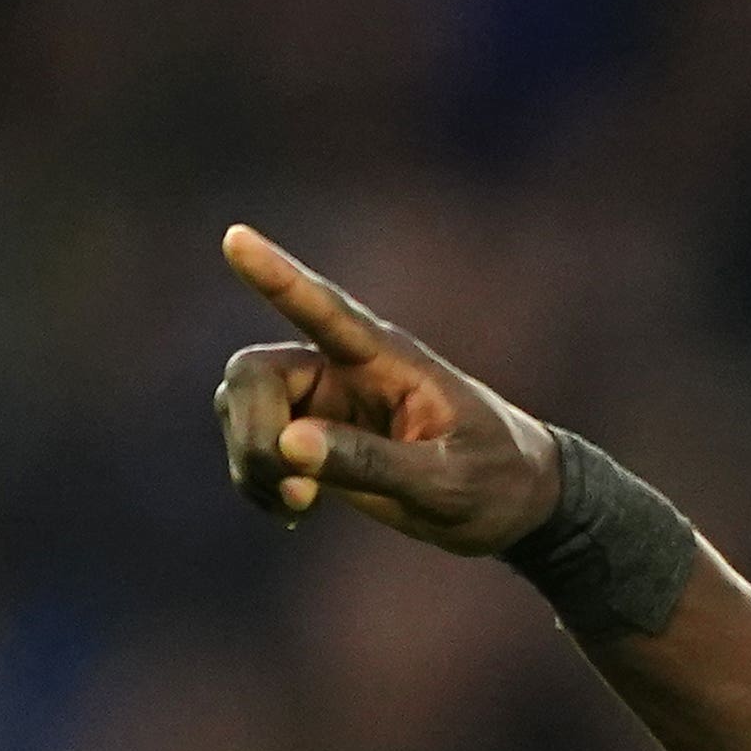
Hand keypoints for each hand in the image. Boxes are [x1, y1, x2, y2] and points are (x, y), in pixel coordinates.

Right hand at [210, 225, 559, 552]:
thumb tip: (290, 445)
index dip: (277, 277)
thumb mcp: (446, 483)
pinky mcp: (311, 436)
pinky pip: (253, 446)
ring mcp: (321, 400)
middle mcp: (343, 369)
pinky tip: (293, 511)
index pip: (326, 310)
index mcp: (387, 360)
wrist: (515, 507)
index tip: (235, 239)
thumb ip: (371, 463)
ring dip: (252, 462)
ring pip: (240, 407)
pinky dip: (257, 482)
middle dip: (255, 434)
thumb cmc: (496, 481)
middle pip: (253, 374)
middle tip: (296, 494)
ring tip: (299, 506)